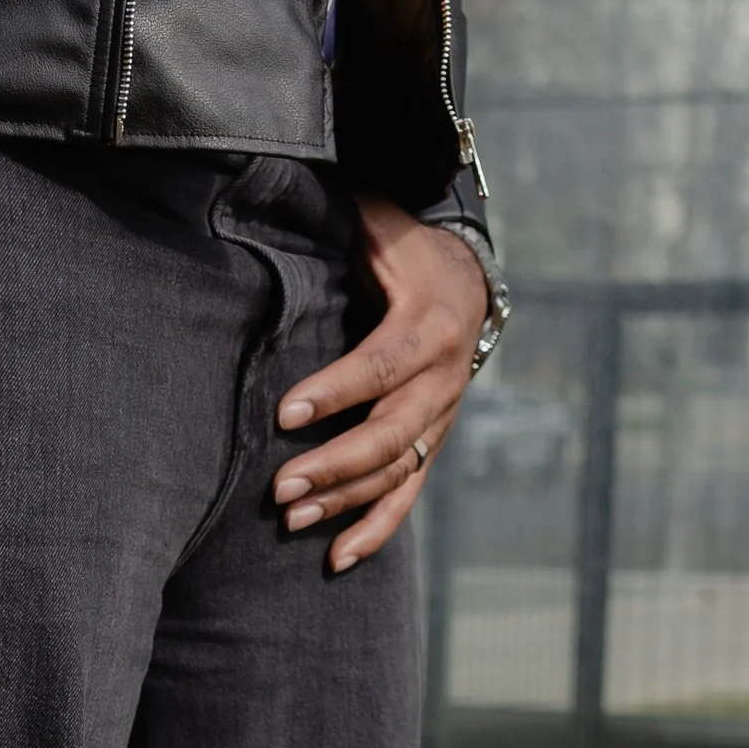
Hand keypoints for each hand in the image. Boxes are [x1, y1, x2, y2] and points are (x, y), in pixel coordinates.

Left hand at [271, 197, 491, 572]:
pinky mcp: (431, 443)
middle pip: (390, 434)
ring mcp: (440, 417)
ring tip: (291, 520)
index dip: (335, 391)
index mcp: (430, 324)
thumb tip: (281, 189)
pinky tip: (337, 558)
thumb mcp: (383, 226)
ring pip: (396, 470)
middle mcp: (443, 378)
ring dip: (344, 501)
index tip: (285, 411)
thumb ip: (350, 219)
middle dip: (334, 465)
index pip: (380, 366)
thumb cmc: (406, 252)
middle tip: (281, 489)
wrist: (467, 283)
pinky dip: (375, 529)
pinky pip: (407, 494)